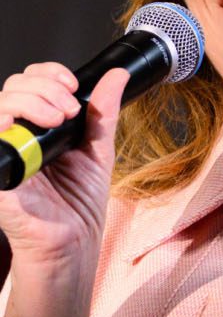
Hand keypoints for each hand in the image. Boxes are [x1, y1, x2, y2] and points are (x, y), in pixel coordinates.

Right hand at [0, 63, 128, 270]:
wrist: (73, 241)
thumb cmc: (79, 204)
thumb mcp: (97, 150)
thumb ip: (103, 112)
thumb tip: (117, 76)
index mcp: (37, 127)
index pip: (28, 82)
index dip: (47, 74)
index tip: (72, 86)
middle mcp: (16, 134)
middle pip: (13, 86)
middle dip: (45, 88)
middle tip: (69, 111)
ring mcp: (3, 150)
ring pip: (0, 104)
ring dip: (31, 101)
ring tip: (58, 119)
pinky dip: (2, 123)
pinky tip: (22, 127)